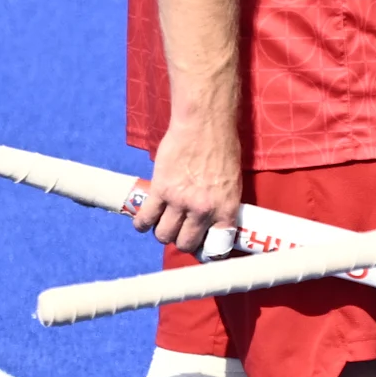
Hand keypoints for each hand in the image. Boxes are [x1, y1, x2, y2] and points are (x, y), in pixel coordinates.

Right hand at [132, 111, 245, 249]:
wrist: (204, 125)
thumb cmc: (222, 148)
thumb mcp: (233, 181)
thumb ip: (223, 204)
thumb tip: (214, 222)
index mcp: (225, 208)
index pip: (217, 246)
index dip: (207, 251)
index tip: (202, 248)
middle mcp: (203, 210)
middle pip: (185, 243)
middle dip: (181, 241)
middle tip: (179, 233)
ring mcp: (180, 202)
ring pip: (164, 234)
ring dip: (162, 233)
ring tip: (162, 225)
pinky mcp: (160, 190)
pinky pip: (146, 218)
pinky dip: (142, 224)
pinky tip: (143, 223)